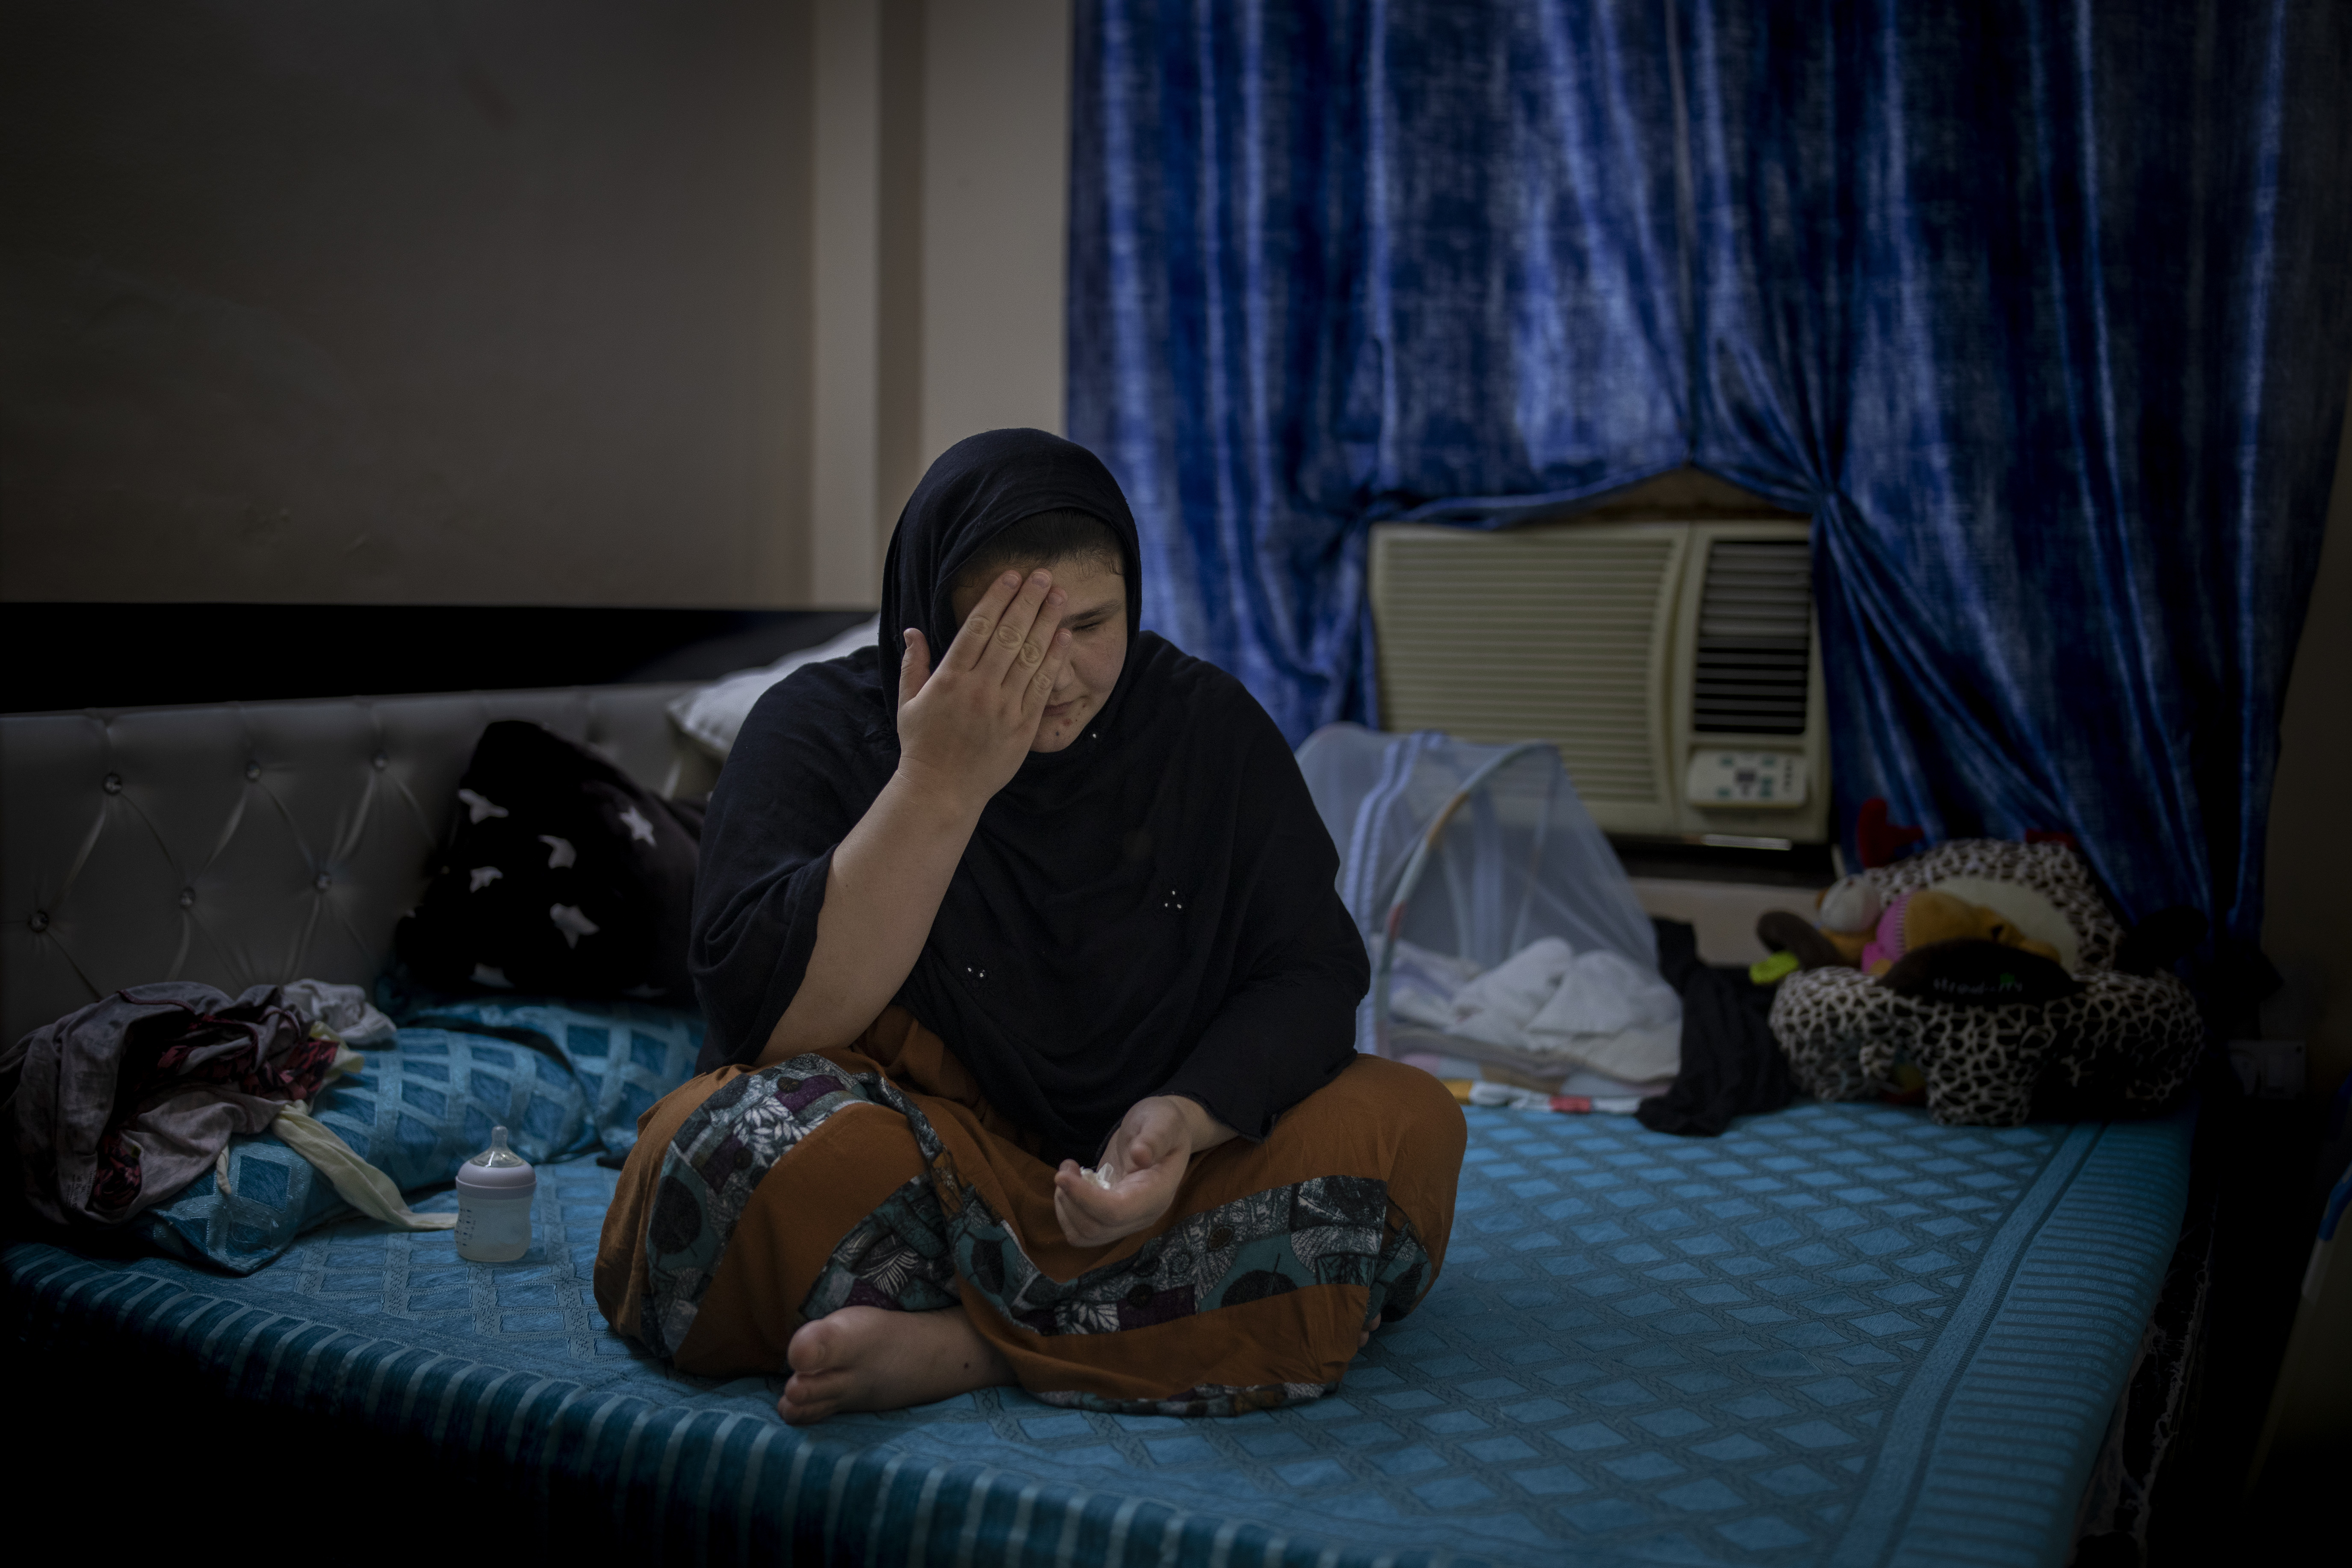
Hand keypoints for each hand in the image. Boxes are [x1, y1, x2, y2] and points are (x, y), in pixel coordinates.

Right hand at [895, 570, 1071, 812]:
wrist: (942, 792)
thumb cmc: (922, 746)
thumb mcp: (907, 702)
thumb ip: (913, 664)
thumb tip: (912, 630)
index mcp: (949, 680)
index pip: (976, 628)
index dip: (996, 599)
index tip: (1010, 576)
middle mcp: (979, 690)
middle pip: (1008, 634)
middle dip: (1027, 600)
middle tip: (1042, 574)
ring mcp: (1003, 708)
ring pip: (1029, 655)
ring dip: (1046, 621)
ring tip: (1059, 595)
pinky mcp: (1022, 727)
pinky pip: (1042, 686)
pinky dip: (1055, 658)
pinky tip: (1064, 635)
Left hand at [1052, 1095, 1232, 1247]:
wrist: (1164, 1135)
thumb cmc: (1164, 1124)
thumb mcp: (1163, 1121)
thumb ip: (1155, 1137)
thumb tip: (1140, 1155)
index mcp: (1157, 1193)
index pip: (1117, 1211)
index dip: (1086, 1198)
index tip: (1061, 1175)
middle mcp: (1142, 1215)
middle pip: (1096, 1228)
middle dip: (1070, 1199)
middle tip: (1067, 1167)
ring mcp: (1127, 1221)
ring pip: (1084, 1235)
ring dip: (1065, 1206)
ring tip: (1069, 1173)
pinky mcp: (1111, 1219)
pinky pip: (1080, 1231)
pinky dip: (1066, 1211)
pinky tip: (1072, 1185)